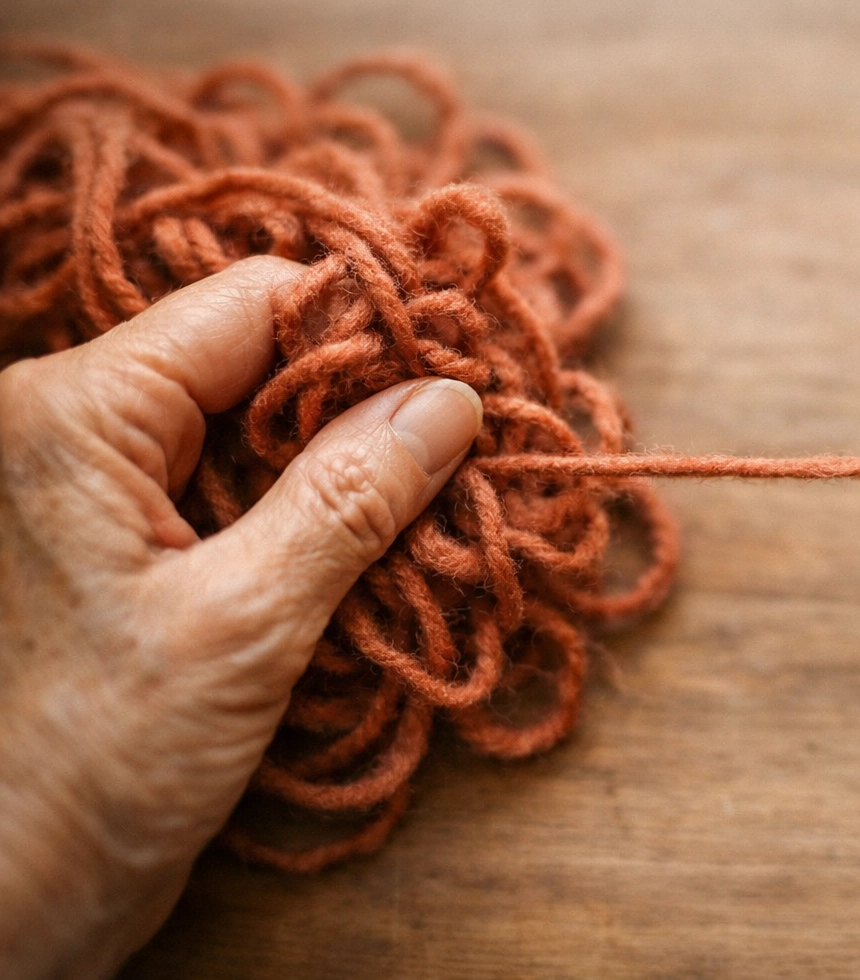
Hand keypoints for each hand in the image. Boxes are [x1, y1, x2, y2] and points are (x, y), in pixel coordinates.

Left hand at [0, 257, 483, 977]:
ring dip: (347, 467)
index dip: (365, 329)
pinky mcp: (123, 547)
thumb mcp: (241, 624)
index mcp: (75, 412)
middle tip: (466, 452)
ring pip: (255, 428)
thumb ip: (348, 498)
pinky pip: (236, 490)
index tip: (465, 376)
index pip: (251, 303)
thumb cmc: (87, 767)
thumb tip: (448, 402)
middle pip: (257, 360)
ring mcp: (96, 489)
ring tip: (437, 508)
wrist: (2, 902)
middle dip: (365, 405)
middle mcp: (75, 427)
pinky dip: (311, 514)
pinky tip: (375, 552)